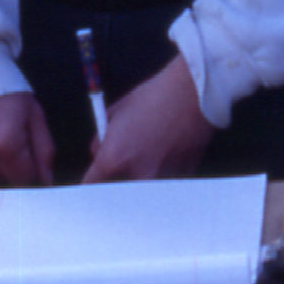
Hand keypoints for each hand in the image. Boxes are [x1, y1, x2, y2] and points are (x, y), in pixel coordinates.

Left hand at [82, 53, 214, 181]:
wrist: (192, 92)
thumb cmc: (153, 97)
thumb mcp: (115, 113)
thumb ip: (101, 140)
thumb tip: (98, 152)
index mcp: (113, 159)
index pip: (91, 184)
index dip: (91, 182)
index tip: (93, 181)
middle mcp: (136, 174)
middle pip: (119, 190)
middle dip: (119, 177)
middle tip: (126, 160)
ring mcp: (161, 178)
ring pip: (144, 185)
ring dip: (144, 174)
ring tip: (152, 148)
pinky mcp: (182, 175)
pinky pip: (166, 180)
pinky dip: (164, 170)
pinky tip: (168, 149)